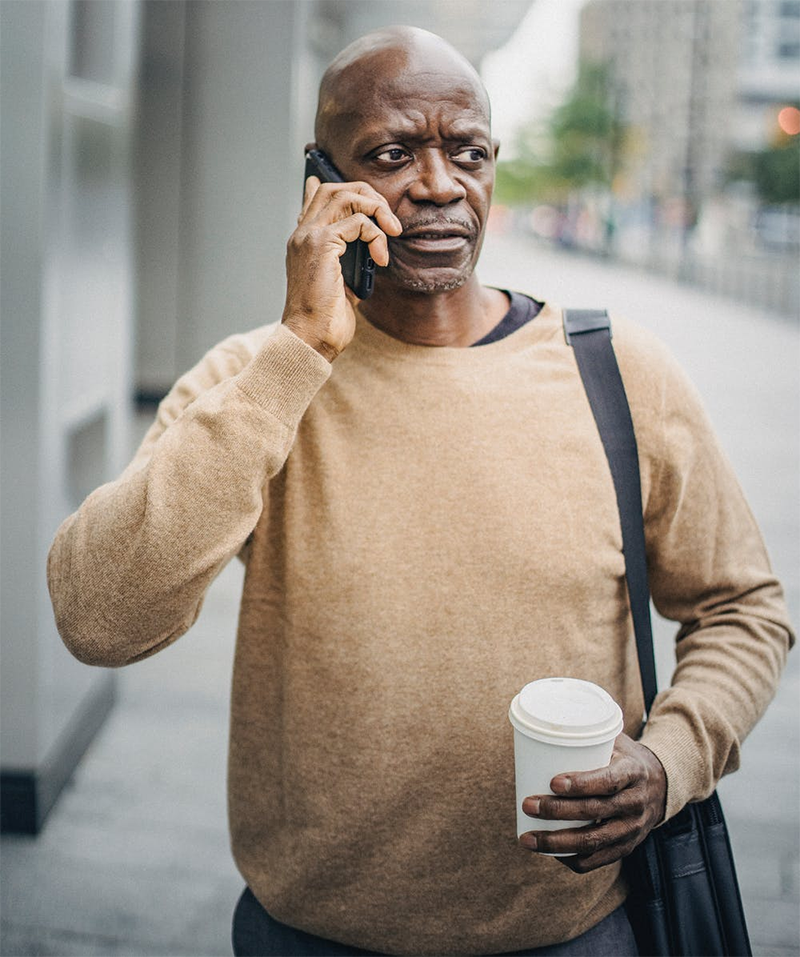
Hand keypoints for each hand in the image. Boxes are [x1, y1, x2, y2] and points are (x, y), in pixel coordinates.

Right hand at [281, 176, 401, 360]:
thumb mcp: (342, 284)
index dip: (347, 191)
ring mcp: (309, 237)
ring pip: (346, 196)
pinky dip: (376, 236)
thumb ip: (350, 260)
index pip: (318, 197)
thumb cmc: (326, 319)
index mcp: (303, 241)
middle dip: (368, 195)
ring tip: (392, 232)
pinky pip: (358, 222)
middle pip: (334, 188)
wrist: (311, 338)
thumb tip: (369, 248)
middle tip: (389, 220)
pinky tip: (381, 259)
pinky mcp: (321, 244)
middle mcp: (302, 234)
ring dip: (376, 209)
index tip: (374, 203)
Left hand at [518, 733, 666, 872]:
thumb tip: (546, 722)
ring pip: (593, 842)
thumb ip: (589, 735)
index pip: (608, 781)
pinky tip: (549, 853)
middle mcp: (635, 804)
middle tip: (528, 804)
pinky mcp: (626, 847)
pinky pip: (597, 860)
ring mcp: (632, 830)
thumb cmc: (625, 758)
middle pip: (594, 812)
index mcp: (633, 773)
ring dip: (556, 842)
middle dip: (557, 811)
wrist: (662, 785)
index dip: (580, 784)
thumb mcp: (616, 742)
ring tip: (527, 837)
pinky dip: (571, 859)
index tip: (552, 782)